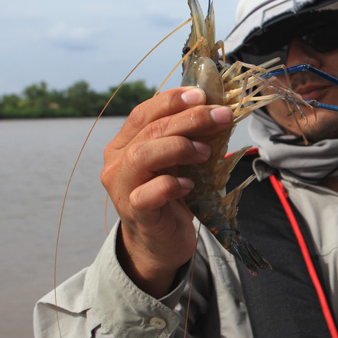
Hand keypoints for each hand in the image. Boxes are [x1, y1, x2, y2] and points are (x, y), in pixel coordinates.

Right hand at [100, 86, 232, 296]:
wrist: (160, 244)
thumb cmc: (171, 197)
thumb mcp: (179, 162)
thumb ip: (188, 138)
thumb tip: (217, 111)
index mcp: (125, 144)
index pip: (144, 112)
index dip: (172, 100)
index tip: (203, 94)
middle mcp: (117, 163)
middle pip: (149, 131)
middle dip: (189, 119)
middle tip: (221, 116)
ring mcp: (122, 188)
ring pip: (142, 156)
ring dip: (179, 147)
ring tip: (205, 152)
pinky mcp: (134, 213)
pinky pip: (147, 194)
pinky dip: (170, 185)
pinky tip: (189, 185)